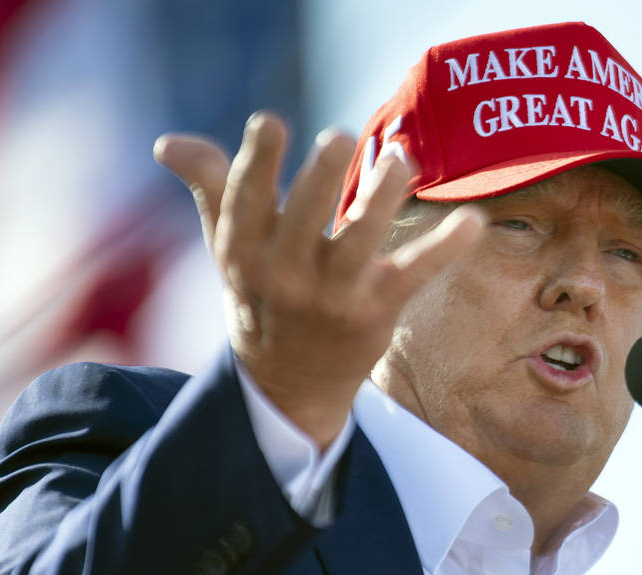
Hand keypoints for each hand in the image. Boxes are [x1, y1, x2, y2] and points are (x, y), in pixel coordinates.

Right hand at [153, 112, 483, 447]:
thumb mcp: (230, 247)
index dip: (257, 164)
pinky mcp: (376, 313)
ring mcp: (333, 298)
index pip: (244, 204)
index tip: (270, 121)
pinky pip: (414, 274)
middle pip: (302, 222)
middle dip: (320, 179)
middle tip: (340, 135)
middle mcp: (285, 277)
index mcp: (244, 254)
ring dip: (381, 199)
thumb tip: (167, 143)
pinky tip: (474, 221)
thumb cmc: (261, 294)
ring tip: (401, 159)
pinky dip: (446, 248)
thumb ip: (210, 187)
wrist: (288, 385)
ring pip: (358, 244)